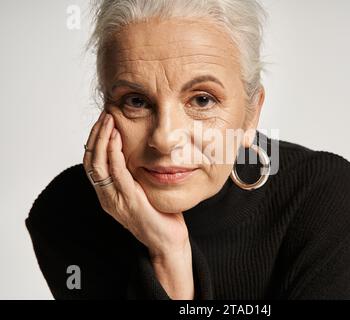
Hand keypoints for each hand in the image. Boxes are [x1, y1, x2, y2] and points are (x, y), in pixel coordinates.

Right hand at [82, 110, 189, 259]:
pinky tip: (117, 138)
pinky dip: (114, 154)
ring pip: (98, 165)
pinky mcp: (128, 202)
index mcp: (107, 194)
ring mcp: (115, 201)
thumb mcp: (143, 190)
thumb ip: (135, 174)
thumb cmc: (159, 215)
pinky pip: (117, 174)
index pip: (92, 162)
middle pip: (90, 160)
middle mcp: (106, 197)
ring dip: (102, 140)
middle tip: (104, 115)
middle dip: (95, 135)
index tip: (103, 121)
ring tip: (109, 121)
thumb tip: (138, 151)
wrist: (167, 241)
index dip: (94, 140)